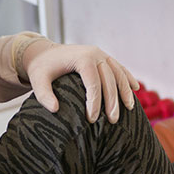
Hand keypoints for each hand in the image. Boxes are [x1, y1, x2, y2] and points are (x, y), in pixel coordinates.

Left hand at [21, 41, 138, 122]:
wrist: (44, 52)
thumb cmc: (41, 68)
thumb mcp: (38, 81)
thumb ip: (44, 95)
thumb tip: (55, 110)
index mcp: (82, 57)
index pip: (93, 82)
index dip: (95, 102)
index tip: (92, 119)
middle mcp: (95, 53)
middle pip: (109, 79)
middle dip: (112, 101)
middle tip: (112, 120)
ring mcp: (101, 54)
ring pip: (118, 73)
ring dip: (125, 90)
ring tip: (129, 108)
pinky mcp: (103, 57)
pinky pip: (119, 68)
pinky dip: (127, 77)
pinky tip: (135, 88)